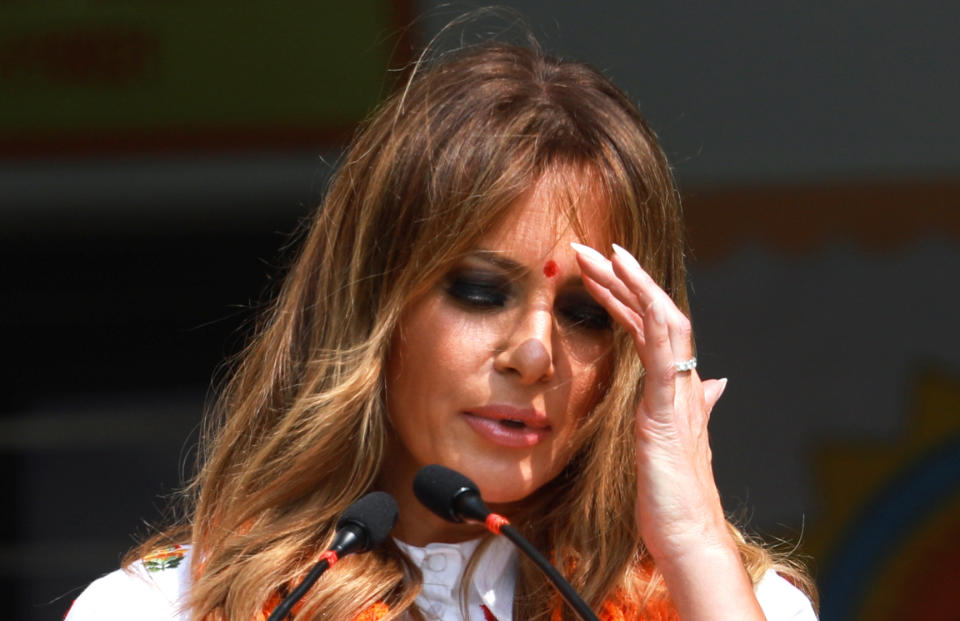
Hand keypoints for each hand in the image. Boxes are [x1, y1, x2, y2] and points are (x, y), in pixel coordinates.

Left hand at [570, 242, 730, 560]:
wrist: (688, 538)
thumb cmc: (675, 497)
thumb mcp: (676, 443)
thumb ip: (695, 406)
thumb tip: (717, 382)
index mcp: (675, 388)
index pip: (650, 326)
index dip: (627, 292)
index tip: (600, 266)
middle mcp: (682, 384)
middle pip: (653, 315)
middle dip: (621, 277)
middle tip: (588, 248)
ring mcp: (678, 397)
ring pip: (662, 324)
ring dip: (633, 286)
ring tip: (604, 256)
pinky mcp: (669, 415)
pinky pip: (666, 360)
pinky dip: (656, 325)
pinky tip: (641, 298)